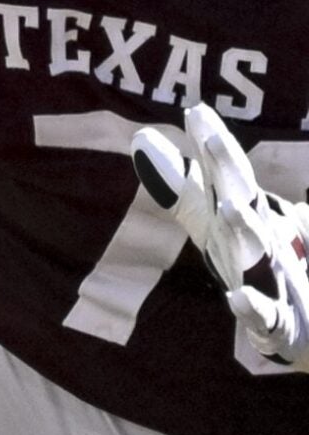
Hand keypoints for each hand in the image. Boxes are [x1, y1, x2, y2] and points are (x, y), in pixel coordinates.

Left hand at [132, 105, 308, 367]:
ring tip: (229, 206)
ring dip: (244, 227)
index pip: (230, 175)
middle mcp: (261, 240)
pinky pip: (265, 314)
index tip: (194, 109)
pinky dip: (252, 307)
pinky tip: (237, 298)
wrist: (303, 324)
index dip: (214, 144)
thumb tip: (142, 141)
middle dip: (230, 169)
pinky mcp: (276, 320)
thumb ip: (181, 188)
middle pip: (244, 199)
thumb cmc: (255, 262)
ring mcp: (273, 277)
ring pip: (257, 249)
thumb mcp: (216, 225)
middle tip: (210, 136)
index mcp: (249, 216)